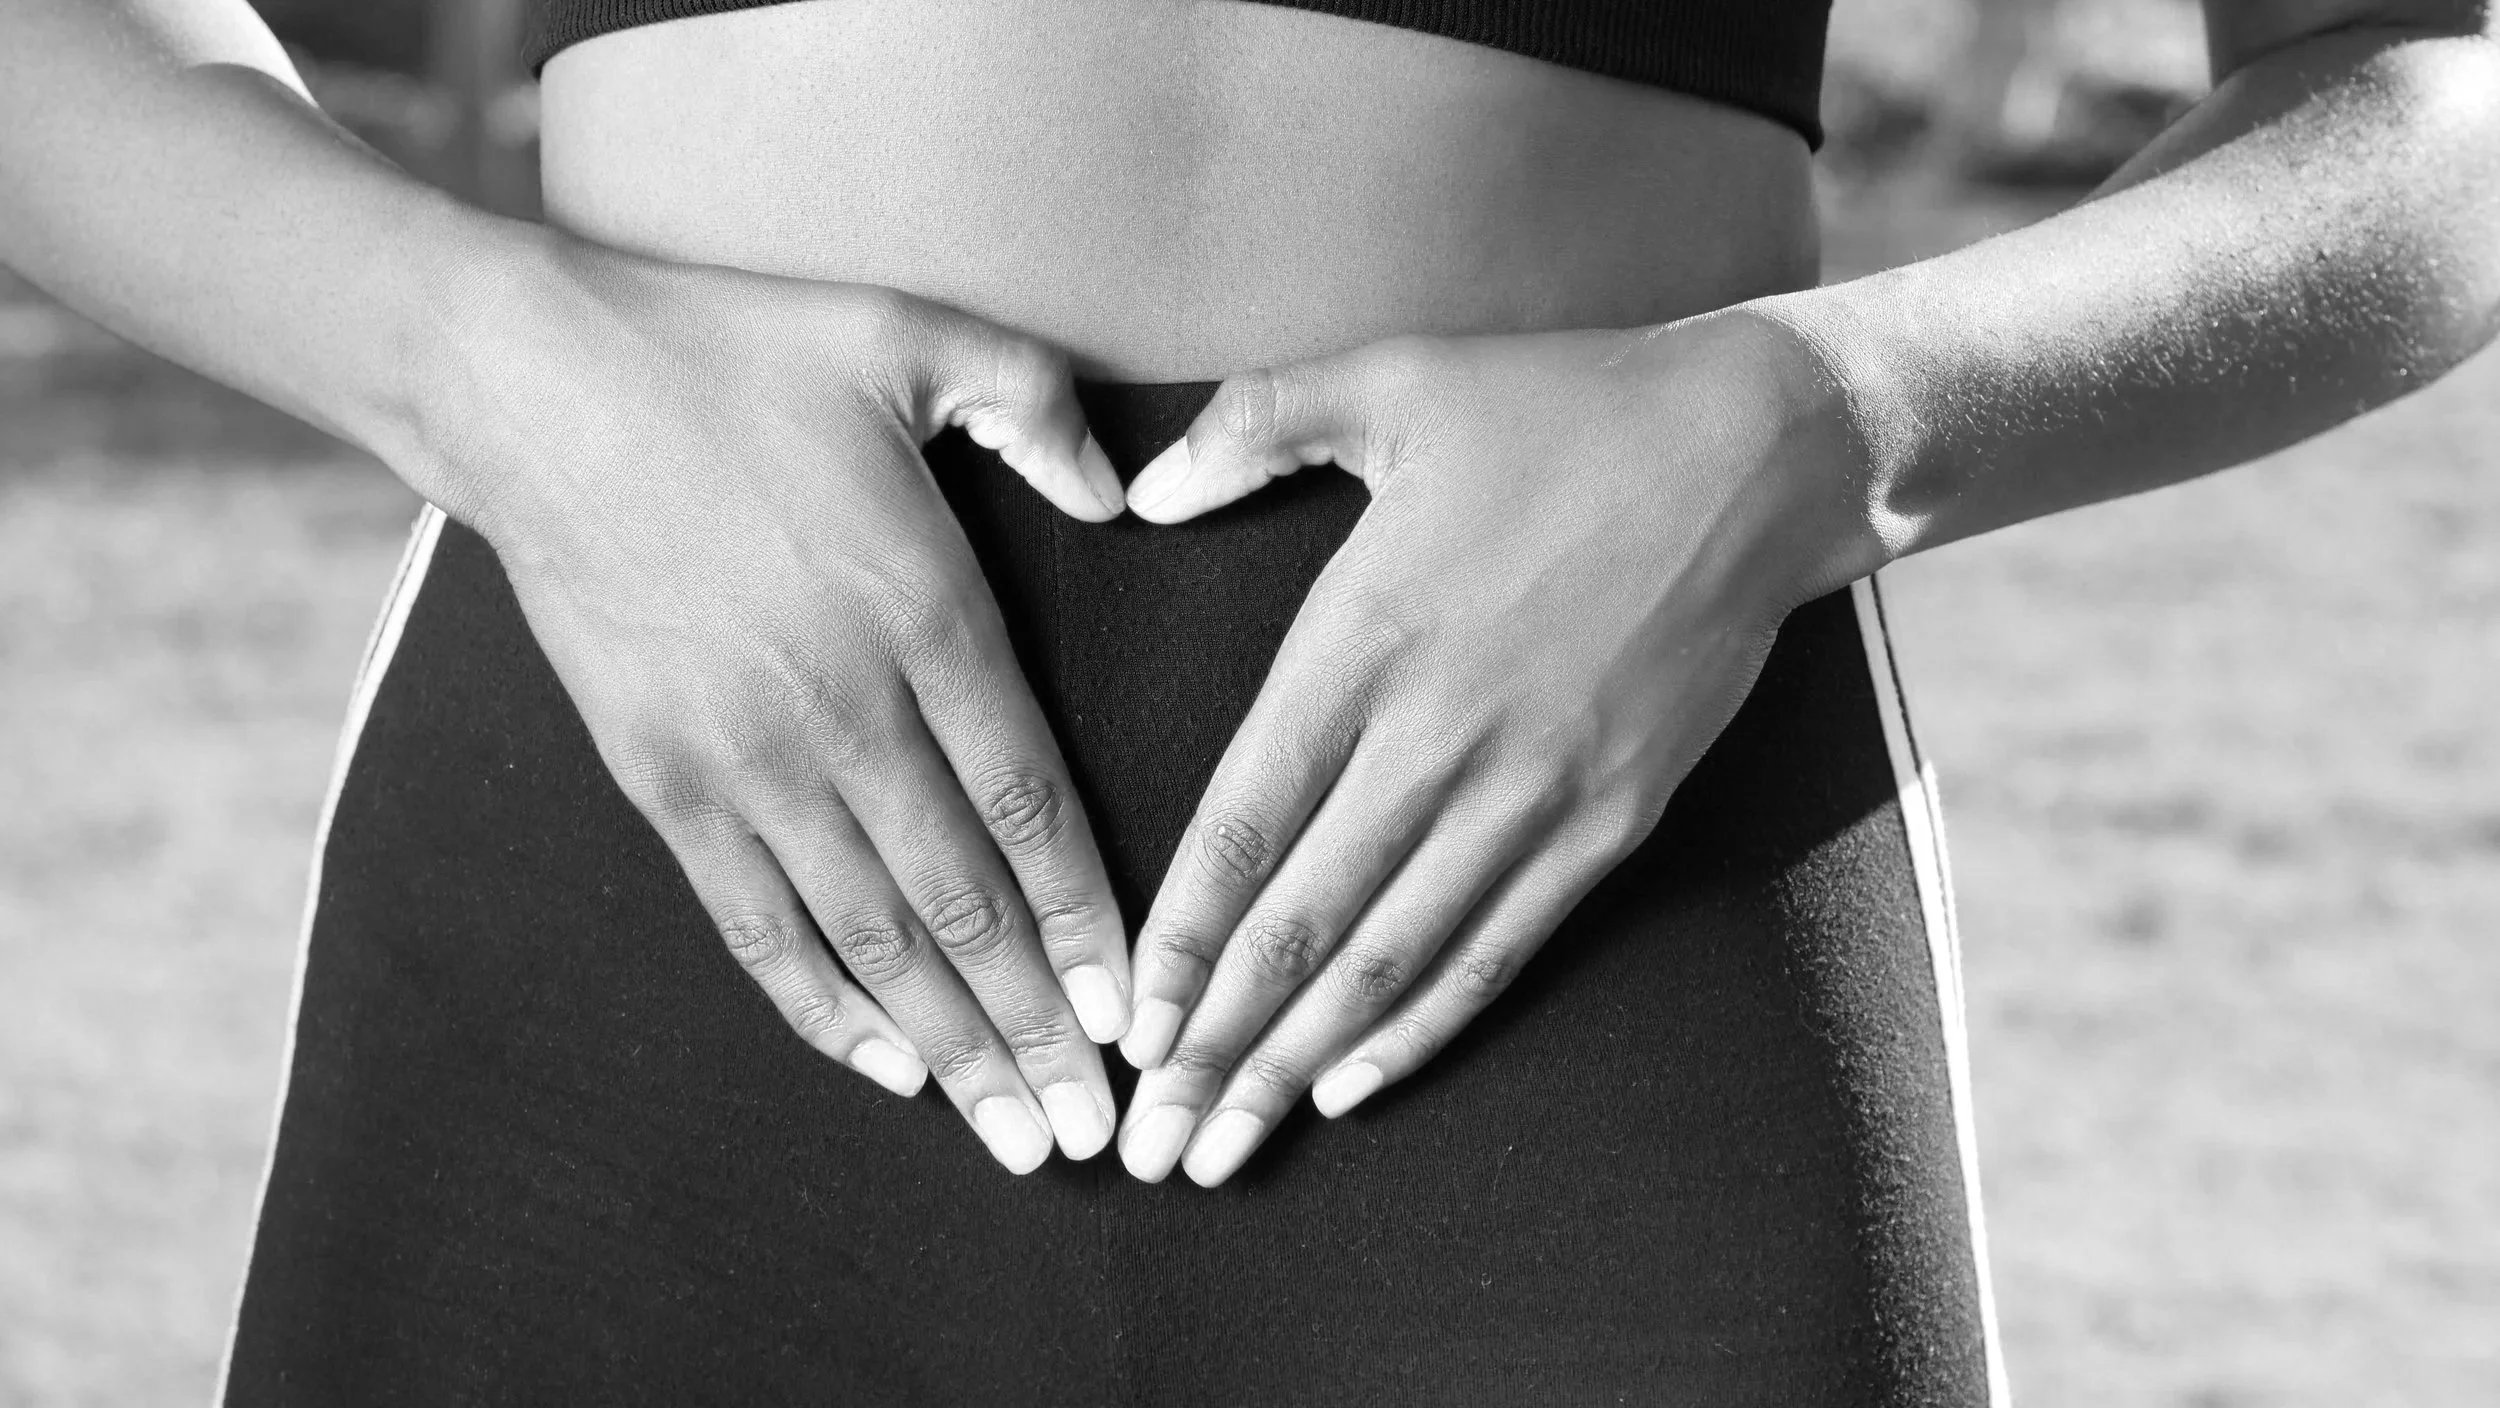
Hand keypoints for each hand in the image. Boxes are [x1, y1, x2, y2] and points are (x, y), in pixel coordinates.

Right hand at [407, 235, 1135, 1172]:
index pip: (1030, 802)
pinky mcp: (660, 780)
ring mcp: (742, 758)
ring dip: (950, 1046)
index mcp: (922, 611)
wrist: (529, 384)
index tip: (1135, 1010)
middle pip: (964, 903)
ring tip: (1016, 1135)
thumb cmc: (733, 352)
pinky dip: (821, 1007)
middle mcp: (840, 708)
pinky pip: (754, 924)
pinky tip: (885, 1070)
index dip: (1089, 919)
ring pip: (870, 939)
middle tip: (1102, 1127)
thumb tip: (1124, 492)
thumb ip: (1037, 409)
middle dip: (1039, 1026)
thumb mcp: (911, 336)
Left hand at [1105, 311, 1877, 1183]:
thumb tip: (1143, 493)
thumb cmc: (1560, 406)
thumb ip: (1251, 428)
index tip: (1126, 1024)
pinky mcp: (1611, 818)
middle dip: (1217, 1042)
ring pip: (1393, 955)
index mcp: (1366, 635)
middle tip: (1147, 1141)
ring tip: (1226, 1147)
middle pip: (1303, 920)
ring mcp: (1534, 788)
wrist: (1758, 450)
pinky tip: (1356, 1083)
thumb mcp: (1393, 377)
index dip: (1179, 934)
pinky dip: (1425, 1023)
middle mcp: (1441, 733)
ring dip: (1300, 1061)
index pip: (1247, 819)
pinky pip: (1500, 944)